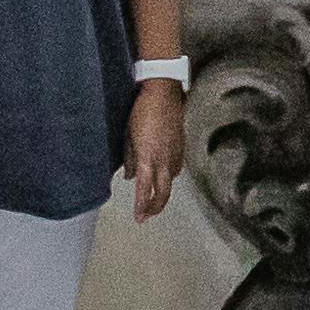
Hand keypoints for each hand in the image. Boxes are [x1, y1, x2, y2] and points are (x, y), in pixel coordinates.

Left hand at [125, 74, 184, 218]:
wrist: (163, 92)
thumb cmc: (142, 110)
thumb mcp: (128, 135)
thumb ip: (129, 158)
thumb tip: (128, 176)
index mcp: (148, 158)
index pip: (145, 190)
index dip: (142, 207)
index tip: (138, 218)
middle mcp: (164, 160)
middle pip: (163, 193)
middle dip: (154, 208)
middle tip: (146, 216)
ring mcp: (175, 153)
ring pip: (171, 182)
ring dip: (162, 193)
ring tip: (153, 199)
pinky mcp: (181, 146)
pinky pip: (176, 168)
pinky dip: (169, 177)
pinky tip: (164, 176)